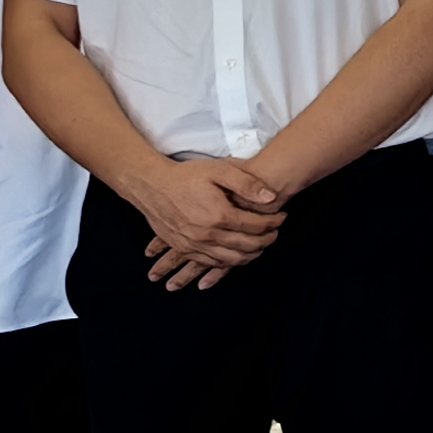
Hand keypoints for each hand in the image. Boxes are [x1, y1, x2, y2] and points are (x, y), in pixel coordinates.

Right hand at [137, 156, 284, 290]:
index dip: (274, 223)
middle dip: (267, 240)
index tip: (282, 217)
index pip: (256, 226)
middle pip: (247, 246)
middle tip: (275, 232)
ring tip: (261, 245)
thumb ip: (247, 184)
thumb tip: (271, 197)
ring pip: (232, 259)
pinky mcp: (184, 248)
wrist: (151, 185)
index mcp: (220, 215)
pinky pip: (211, 262)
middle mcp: (208, 234)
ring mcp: (194, 244)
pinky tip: (238, 255)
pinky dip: (229, 262)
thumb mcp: (219, 170)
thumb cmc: (186, 176)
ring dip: (251, 254)